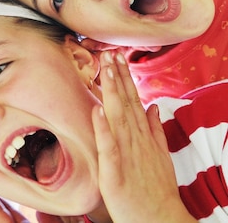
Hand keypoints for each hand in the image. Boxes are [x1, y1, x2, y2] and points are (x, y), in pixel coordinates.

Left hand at [92, 51, 197, 222]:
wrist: (159, 220)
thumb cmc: (155, 189)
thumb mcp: (159, 155)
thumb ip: (155, 129)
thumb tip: (152, 106)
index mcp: (142, 135)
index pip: (132, 99)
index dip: (124, 77)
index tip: (117, 56)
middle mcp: (135, 139)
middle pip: (125, 102)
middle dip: (117, 76)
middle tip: (109, 52)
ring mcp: (125, 153)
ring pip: (117, 117)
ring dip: (111, 92)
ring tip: (105, 70)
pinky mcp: (114, 171)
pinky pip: (107, 146)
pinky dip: (103, 128)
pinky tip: (98, 110)